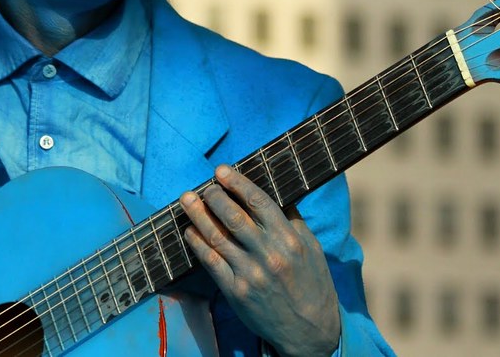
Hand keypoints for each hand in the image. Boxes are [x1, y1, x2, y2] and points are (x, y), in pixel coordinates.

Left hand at [180, 165, 339, 356]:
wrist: (310, 329)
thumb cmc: (312, 283)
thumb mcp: (311, 247)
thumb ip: (291, 220)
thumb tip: (274, 192)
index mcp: (289, 239)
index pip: (258, 202)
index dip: (237, 183)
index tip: (222, 171)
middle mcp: (268, 255)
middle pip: (234, 217)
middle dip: (214, 196)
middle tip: (204, 184)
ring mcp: (250, 274)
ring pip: (217, 237)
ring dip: (199, 216)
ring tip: (187, 200)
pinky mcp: (236, 292)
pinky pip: (211, 262)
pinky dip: (197, 244)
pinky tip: (190, 231)